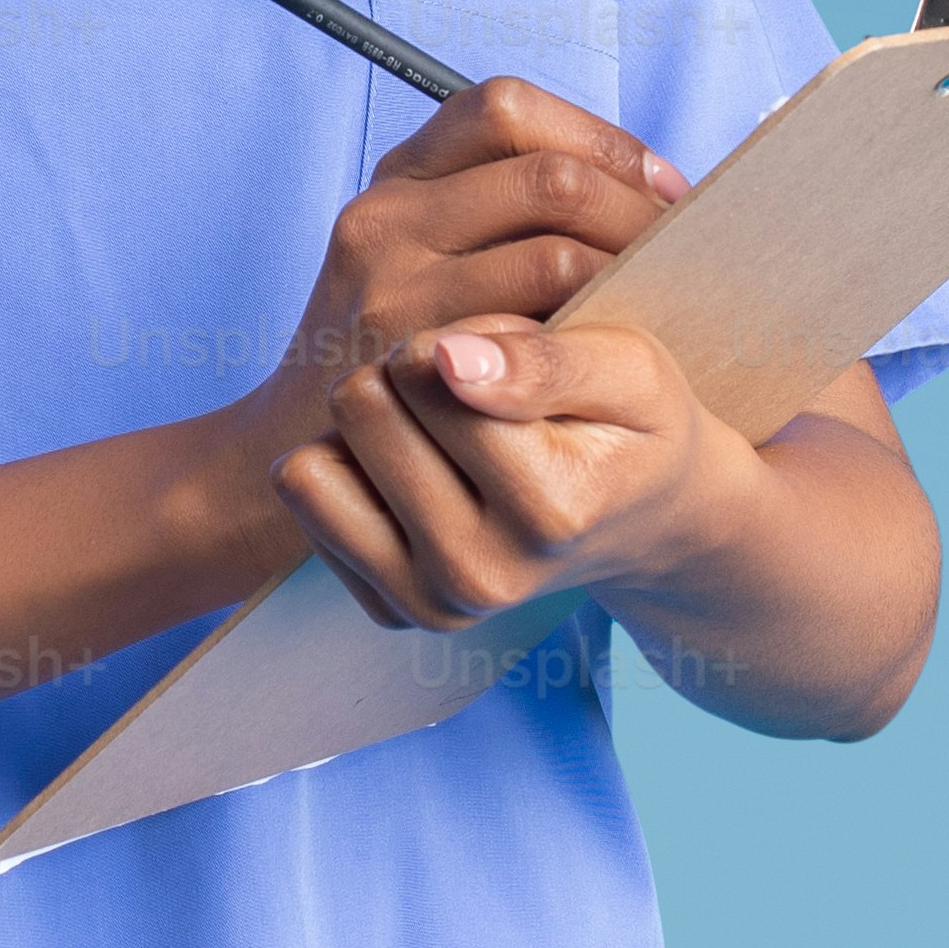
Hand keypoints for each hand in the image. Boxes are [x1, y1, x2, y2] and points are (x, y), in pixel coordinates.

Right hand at [207, 74, 686, 497]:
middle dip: (634, 207)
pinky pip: (539, 330)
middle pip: (546, 174)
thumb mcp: (415, 255)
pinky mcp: (413, 360)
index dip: (597, 136)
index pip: (506, 108)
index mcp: (397, 177)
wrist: (300, 450)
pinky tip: (618, 348)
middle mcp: (386, 218)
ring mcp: (393, 288)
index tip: (656, 184)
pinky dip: (596, 330)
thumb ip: (496, 211)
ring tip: (665, 299)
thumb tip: (646, 186)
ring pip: (555, 250)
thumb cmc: (391, 349)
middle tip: (683, 248)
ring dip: (629, 272)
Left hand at [280, 305, 762, 636]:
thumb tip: (446, 359)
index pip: (430, 371)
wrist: (643, 521)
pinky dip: (350, 468)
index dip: (463, 335)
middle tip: (480, 397)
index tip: (513, 355)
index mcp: (551, 510)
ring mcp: (430, 603)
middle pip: (365, 405)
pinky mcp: (388, 611)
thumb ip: (546, 359)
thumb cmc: (634, 427)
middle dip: (412, 373)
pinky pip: (305, 496)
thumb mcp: (629, 369)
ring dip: (374, 421)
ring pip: (317, 459)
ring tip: (448, 433)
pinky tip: (418, 474)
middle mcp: (482, 574)